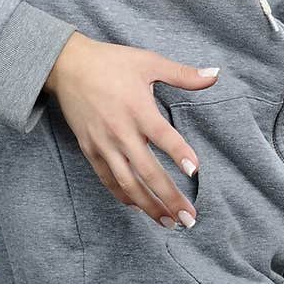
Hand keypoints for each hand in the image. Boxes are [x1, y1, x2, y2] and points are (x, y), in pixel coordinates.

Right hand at [44, 33, 217, 226]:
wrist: (68, 66)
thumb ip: (183, 74)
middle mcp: (120, 130)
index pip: (162, 136)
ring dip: (148, 205)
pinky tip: (137, 207)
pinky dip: (122, 195)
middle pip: (147, 171)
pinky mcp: (90, 149)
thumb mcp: (148, 61)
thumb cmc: (111, 62)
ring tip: (167, 222)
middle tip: (189, 218)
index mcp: (137, 108)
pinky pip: (107, 179)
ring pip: (127, 182)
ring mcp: (103, 143)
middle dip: (169, 197)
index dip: (179, 154)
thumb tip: (215, 75)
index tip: (195, 171)